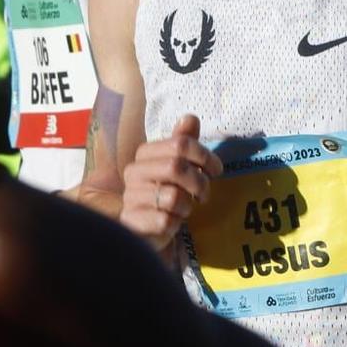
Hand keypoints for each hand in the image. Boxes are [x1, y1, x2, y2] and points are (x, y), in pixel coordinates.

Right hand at [119, 114, 221, 249]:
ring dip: (186, 206)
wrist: (149, 229)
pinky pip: (166, 220)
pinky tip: (170, 222)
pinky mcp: (132, 221)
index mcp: (144, 154)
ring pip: (173, 197)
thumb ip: (183, 142)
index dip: (205, 156)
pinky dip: (176, 223)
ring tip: (182, 209)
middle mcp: (133, 172)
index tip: (216, 170)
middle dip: (199, 183)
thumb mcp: (178, 166)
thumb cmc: (166, 194)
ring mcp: (130, 196)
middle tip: (203, 194)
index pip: (180, 143)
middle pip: (177, 166)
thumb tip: (190, 117)